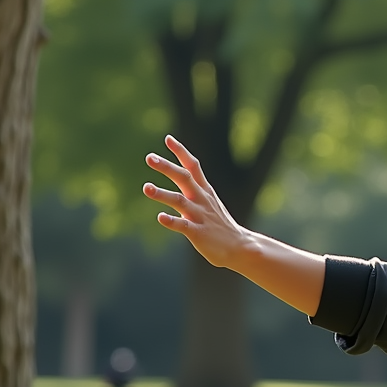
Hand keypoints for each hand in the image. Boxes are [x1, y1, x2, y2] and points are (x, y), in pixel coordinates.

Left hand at [143, 135, 247, 267]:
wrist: (240, 247)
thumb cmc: (221, 225)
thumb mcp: (211, 202)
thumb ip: (197, 189)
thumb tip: (186, 174)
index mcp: (205, 191)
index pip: (193, 167)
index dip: (181, 152)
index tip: (168, 139)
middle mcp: (202, 200)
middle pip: (184, 178)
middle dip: (167, 167)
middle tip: (150, 157)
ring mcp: (200, 216)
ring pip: (180, 201)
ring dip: (162, 194)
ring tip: (146, 187)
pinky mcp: (199, 233)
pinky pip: (183, 226)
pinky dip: (172, 221)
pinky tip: (160, 217)